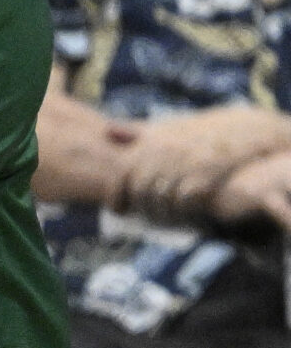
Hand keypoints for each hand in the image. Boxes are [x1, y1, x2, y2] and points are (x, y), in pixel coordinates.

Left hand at [116, 106, 290, 221]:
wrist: (239, 130)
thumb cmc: (196, 130)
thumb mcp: (165, 126)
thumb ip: (137, 131)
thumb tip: (108, 131)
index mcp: (150, 139)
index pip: (123, 172)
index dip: (116, 194)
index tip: (116, 209)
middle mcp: (164, 150)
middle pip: (141, 189)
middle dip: (140, 208)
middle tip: (142, 218)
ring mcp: (185, 163)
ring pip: (162, 198)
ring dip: (160, 214)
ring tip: (161, 221)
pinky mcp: (205, 175)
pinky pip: (185, 201)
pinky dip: (181, 212)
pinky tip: (182, 216)